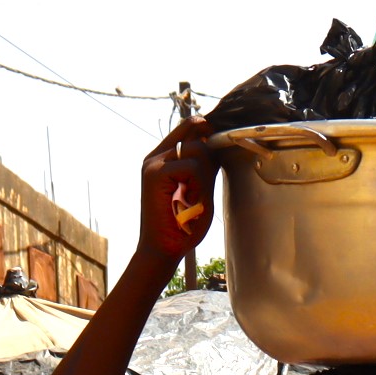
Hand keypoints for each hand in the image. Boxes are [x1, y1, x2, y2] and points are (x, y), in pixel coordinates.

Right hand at [136, 118, 219, 265]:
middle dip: (210, 161)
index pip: (190, 126)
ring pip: (199, 150)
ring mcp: (154, 162)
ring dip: (205, 178)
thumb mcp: (199, 189)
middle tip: (201, 191)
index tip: (221, 146)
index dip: (208, 128)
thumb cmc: (183, 224)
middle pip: (197, 132)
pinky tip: (189, 202)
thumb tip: (218, 144)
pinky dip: (199, 186)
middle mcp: (156, 156)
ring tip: (194, 199)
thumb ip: (205, 167)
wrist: (163, 249)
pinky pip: (193, 167)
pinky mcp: (155, 173)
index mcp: (164, 157)